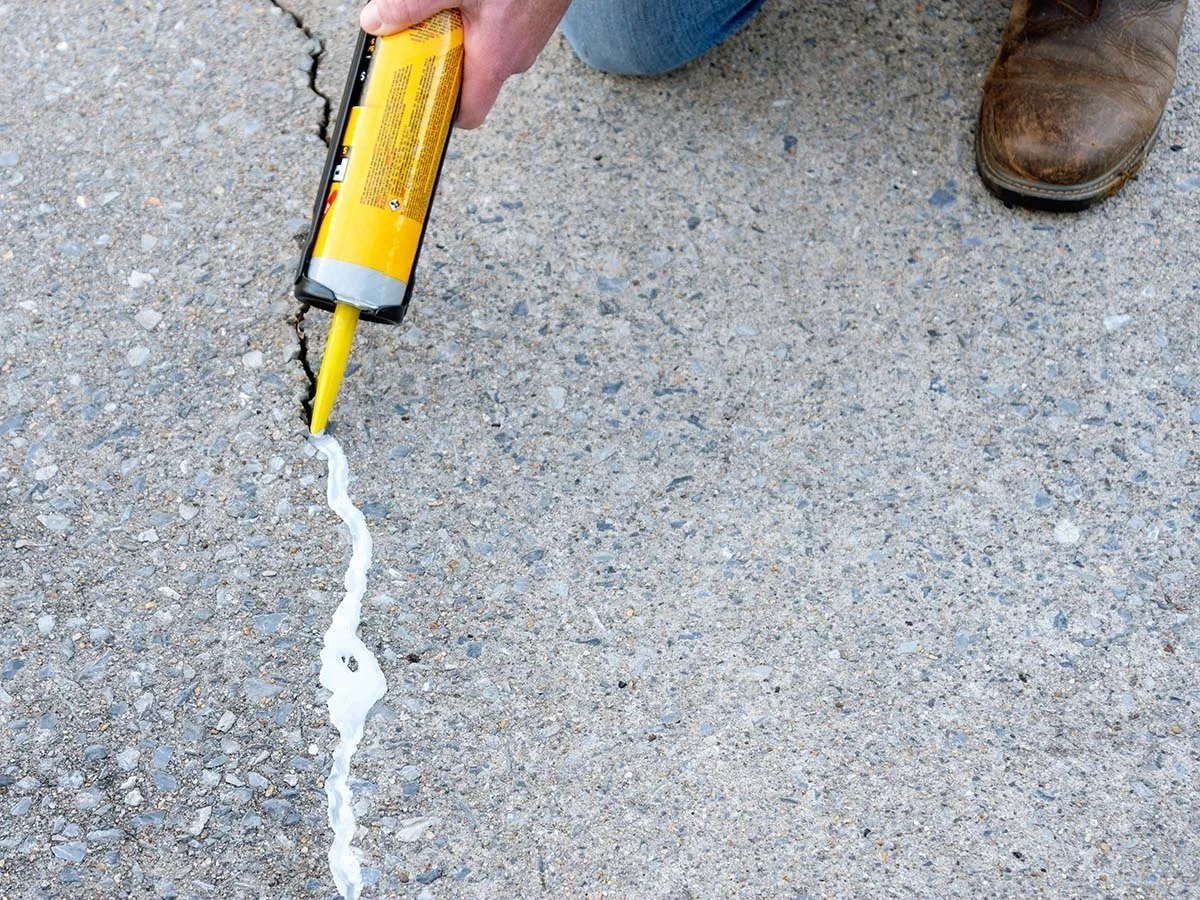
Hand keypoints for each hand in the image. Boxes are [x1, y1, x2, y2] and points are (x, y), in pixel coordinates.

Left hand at [360, 0, 572, 128]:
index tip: (422, 100)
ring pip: (486, 54)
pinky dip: (483, 23)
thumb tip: (377, 21)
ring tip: (450, 13)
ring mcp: (526, 42)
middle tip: (422, 42)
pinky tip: (474, 2)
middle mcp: (514, 59)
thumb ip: (412, 6)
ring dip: (464, 38)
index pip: (469, 115)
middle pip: (471, 80)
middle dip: (444, 62)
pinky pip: (501, 35)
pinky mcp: (531, 25)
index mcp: (494, 61)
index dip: (444, 114)